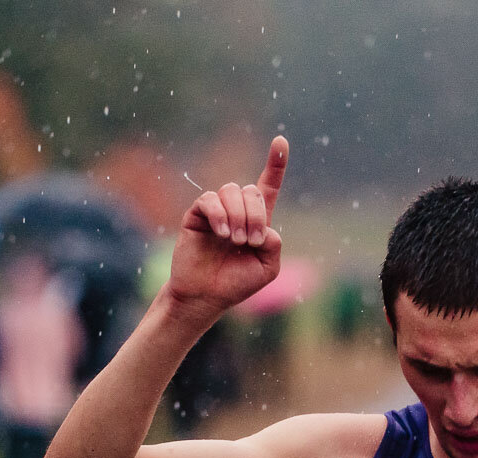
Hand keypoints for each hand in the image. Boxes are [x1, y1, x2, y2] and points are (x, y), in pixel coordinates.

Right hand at [167, 135, 288, 320]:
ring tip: (234, 240)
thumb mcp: (267, 268)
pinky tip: (221, 233)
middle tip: (250, 241)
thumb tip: (264, 225)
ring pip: (232, 191)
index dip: (276, 164)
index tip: (281, 142)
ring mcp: (216, 211)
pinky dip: (219, 214)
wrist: (206, 296)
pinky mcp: (197, 214)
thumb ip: (274, 244)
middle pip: (251, 190)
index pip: (268, 186)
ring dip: (238, 215)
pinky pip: (210, 200)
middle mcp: (237, 210)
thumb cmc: (237, 283)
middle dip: (256, 215)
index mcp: (257, 220)